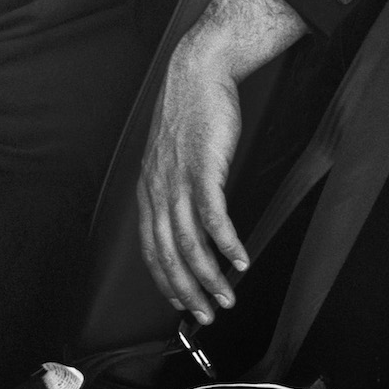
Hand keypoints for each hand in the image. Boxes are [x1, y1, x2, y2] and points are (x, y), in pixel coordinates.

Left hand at [136, 0, 304, 321]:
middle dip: (187, 291)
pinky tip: (240, 260)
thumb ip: (179, 188)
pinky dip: (226, 243)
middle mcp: (157, 191)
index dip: (167, 281)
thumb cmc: (193, 114)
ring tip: (226, 297)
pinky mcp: (202, 169)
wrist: (197, 73)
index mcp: (149, 191)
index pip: (151, 249)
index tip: (183, 305)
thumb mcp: (177, 156)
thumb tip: (195, 216)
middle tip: (206, 315)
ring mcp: (178, 181)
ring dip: (209, 275)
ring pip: (188, 242)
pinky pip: (213, 216)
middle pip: (168, 254)